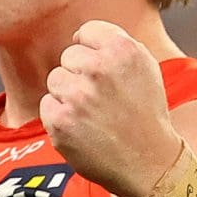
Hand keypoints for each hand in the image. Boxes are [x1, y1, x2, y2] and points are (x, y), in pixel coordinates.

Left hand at [38, 21, 181, 196]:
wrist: (149, 163)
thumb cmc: (146, 114)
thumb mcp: (145, 68)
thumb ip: (116, 44)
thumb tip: (81, 36)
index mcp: (122, 50)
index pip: (86, 33)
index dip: (92, 52)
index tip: (102, 71)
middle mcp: (98, 69)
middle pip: (68, 56)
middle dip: (81, 75)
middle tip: (102, 99)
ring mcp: (77, 96)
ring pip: (55, 79)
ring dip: (68, 95)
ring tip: (93, 114)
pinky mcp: (61, 121)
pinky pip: (47, 105)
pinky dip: (60, 117)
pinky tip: (83, 128)